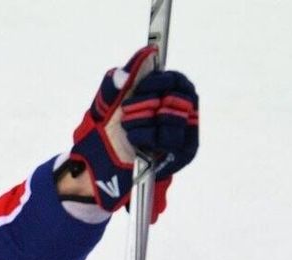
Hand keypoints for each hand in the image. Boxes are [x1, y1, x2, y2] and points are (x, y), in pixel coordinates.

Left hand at [67, 46, 198, 219]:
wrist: (104, 160)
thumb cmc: (112, 128)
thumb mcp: (108, 101)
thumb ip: (115, 82)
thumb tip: (130, 68)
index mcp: (171, 94)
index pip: (176, 80)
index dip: (158, 81)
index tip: (139, 87)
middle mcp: (184, 111)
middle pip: (176, 98)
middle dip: (146, 102)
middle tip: (127, 109)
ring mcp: (187, 132)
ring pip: (172, 119)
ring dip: (143, 120)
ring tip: (127, 125)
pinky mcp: (184, 153)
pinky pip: (170, 139)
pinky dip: (147, 136)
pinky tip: (133, 138)